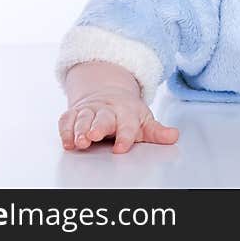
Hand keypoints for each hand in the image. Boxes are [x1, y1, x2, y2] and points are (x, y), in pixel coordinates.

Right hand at [58, 87, 178, 153]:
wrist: (107, 92)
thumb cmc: (127, 113)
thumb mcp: (144, 121)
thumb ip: (157, 132)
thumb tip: (174, 136)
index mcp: (127, 112)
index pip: (127, 125)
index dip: (125, 136)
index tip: (121, 147)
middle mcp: (107, 110)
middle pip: (103, 118)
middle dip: (98, 126)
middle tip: (94, 136)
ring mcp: (90, 110)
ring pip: (83, 118)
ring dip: (80, 129)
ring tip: (79, 141)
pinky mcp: (75, 112)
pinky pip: (67, 119)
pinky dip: (65, 130)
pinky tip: (67, 141)